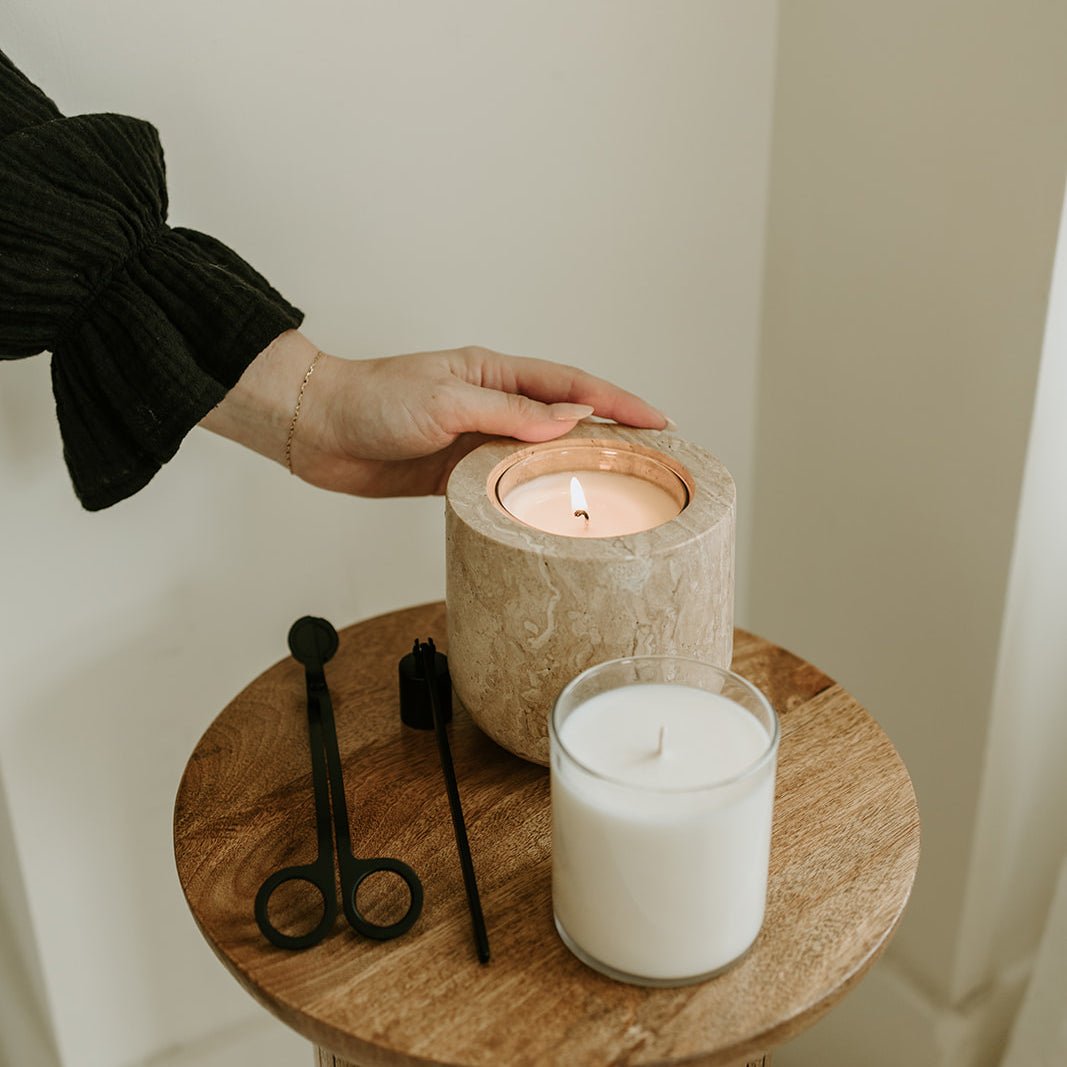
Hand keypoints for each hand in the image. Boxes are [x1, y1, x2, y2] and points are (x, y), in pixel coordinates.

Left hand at [200, 330, 669, 496]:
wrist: (319, 430)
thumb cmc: (373, 401)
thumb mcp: (445, 400)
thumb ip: (508, 414)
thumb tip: (569, 420)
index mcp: (494, 374)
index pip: (570, 386)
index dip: (617, 402)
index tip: (659, 420)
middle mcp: (492, 404)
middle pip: (565, 419)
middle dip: (611, 434)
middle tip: (655, 457)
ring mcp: (477, 439)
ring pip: (540, 455)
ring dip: (576, 467)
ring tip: (618, 487)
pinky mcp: (457, 472)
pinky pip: (507, 482)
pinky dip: (533, 494)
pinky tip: (554, 509)